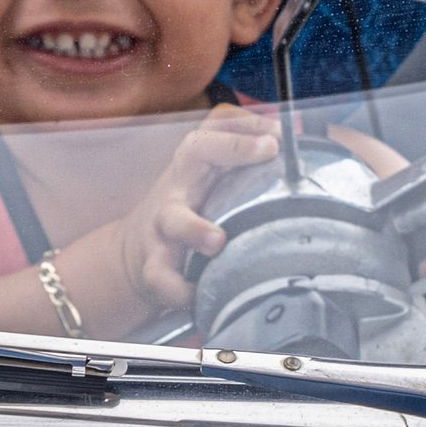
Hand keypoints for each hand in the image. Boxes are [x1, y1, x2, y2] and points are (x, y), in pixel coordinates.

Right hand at [113, 105, 279, 311]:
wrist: (136, 249)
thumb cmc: (188, 207)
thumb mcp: (210, 175)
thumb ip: (245, 153)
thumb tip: (289, 134)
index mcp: (195, 162)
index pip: (217, 129)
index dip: (246, 129)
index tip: (276, 136)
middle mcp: (180, 182)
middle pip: (195, 153)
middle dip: (231, 149)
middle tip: (267, 151)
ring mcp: (164, 224)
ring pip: (174, 221)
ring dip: (195, 229)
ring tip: (217, 242)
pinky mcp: (155, 265)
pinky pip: (164, 279)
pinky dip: (180, 291)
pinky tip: (199, 297)